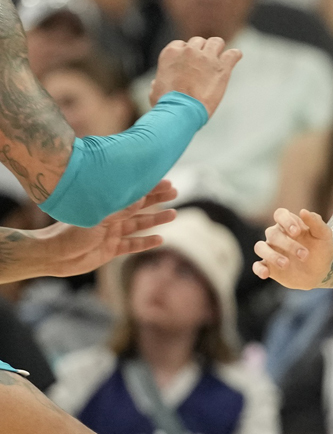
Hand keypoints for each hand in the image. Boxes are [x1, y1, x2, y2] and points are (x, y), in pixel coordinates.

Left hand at [41, 180, 177, 277]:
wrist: (53, 255)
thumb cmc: (69, 233)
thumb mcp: (97, 218)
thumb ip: (120, 210)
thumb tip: (142, 198)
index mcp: (106, 206)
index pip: (132, 194)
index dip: (150, 188)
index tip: (166, 182)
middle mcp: (110, 218)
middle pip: (139, 207)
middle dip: (157, 200)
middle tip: (175, 193)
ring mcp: (111, 234)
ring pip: (138, 225)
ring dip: (156, 220)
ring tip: (174, 215)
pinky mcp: (111, 250)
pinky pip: (132, 245)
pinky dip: (145, 243)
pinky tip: (160, 239)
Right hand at [149, 37, 242, 117]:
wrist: (181, 110)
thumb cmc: (166, 104)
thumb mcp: (155, 90)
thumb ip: (159, 81)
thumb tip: (158, 82)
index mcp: (171, 53)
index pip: (181, 44)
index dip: (186, 54)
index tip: (188, 63)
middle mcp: (189, 50)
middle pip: (199, 42)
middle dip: (201, 51)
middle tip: (204, 65)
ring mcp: (207, 57)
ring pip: (216, 42)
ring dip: (217, 50)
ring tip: (218, 60)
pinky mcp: (222, 67)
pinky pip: (233, 54)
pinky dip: (235, 56)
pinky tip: (235, 59)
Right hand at [251, 208, 332, 289]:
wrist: (322, 272)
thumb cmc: (322, 249)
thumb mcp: (324, 236)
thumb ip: (316, 222)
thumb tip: (303, 211)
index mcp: (290, 224)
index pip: (280, 214)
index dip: (286, 221)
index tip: (297, 232)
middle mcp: (277, 236)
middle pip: (272, 233)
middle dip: (288, 244)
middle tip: (305, 255)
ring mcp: (271, 251)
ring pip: (260, 247)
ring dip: (272, 255)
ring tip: (286, 264)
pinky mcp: (268, 266)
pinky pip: (257, 266)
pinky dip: (259, 269)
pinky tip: (266, 274)